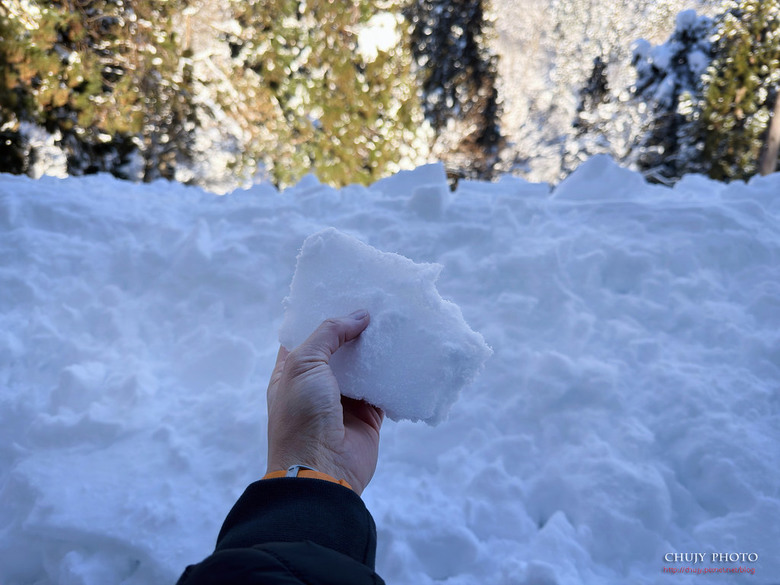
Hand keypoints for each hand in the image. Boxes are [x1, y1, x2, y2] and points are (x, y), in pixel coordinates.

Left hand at [265, 310, 382, 494]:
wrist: (322, 470)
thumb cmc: (301, 416)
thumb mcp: (303, 364)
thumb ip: (329, 334)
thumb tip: (359, 315)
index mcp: (291, 371)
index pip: (306, 335)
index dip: (322, 314)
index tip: (343, 293)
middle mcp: (316, 384)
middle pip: (338, 348)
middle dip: (354, 328)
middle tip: (376, 302)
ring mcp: (343, 400)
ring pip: (363, 366)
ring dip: (376, 348)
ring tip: (394, 320)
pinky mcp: (368, 415)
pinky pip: (383, 389)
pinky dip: (393, 373)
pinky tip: (405, 352)